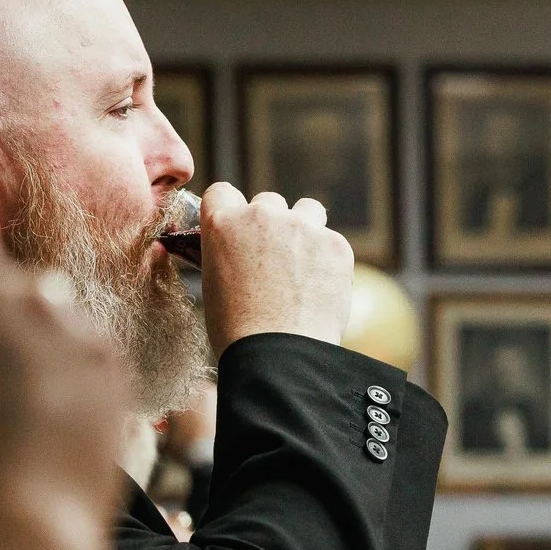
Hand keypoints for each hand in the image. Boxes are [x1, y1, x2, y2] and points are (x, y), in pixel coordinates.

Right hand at [196, 184, 354, 352]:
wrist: (278, 357)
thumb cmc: (239, 332)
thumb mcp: (214, 284)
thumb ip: (227, 254)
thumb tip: (238, 251)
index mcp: (222, 223)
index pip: (223, 192)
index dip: (231, 210)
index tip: (240, 229)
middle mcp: (262, 215)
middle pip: (269, 202)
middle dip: (272, 225)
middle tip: (276, 261)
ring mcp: (301, 228)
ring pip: (307, 211)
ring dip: (306, 229)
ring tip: (304, 267)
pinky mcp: (336, 245)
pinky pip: (333, 241)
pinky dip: (330, 260)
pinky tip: (321, 289)